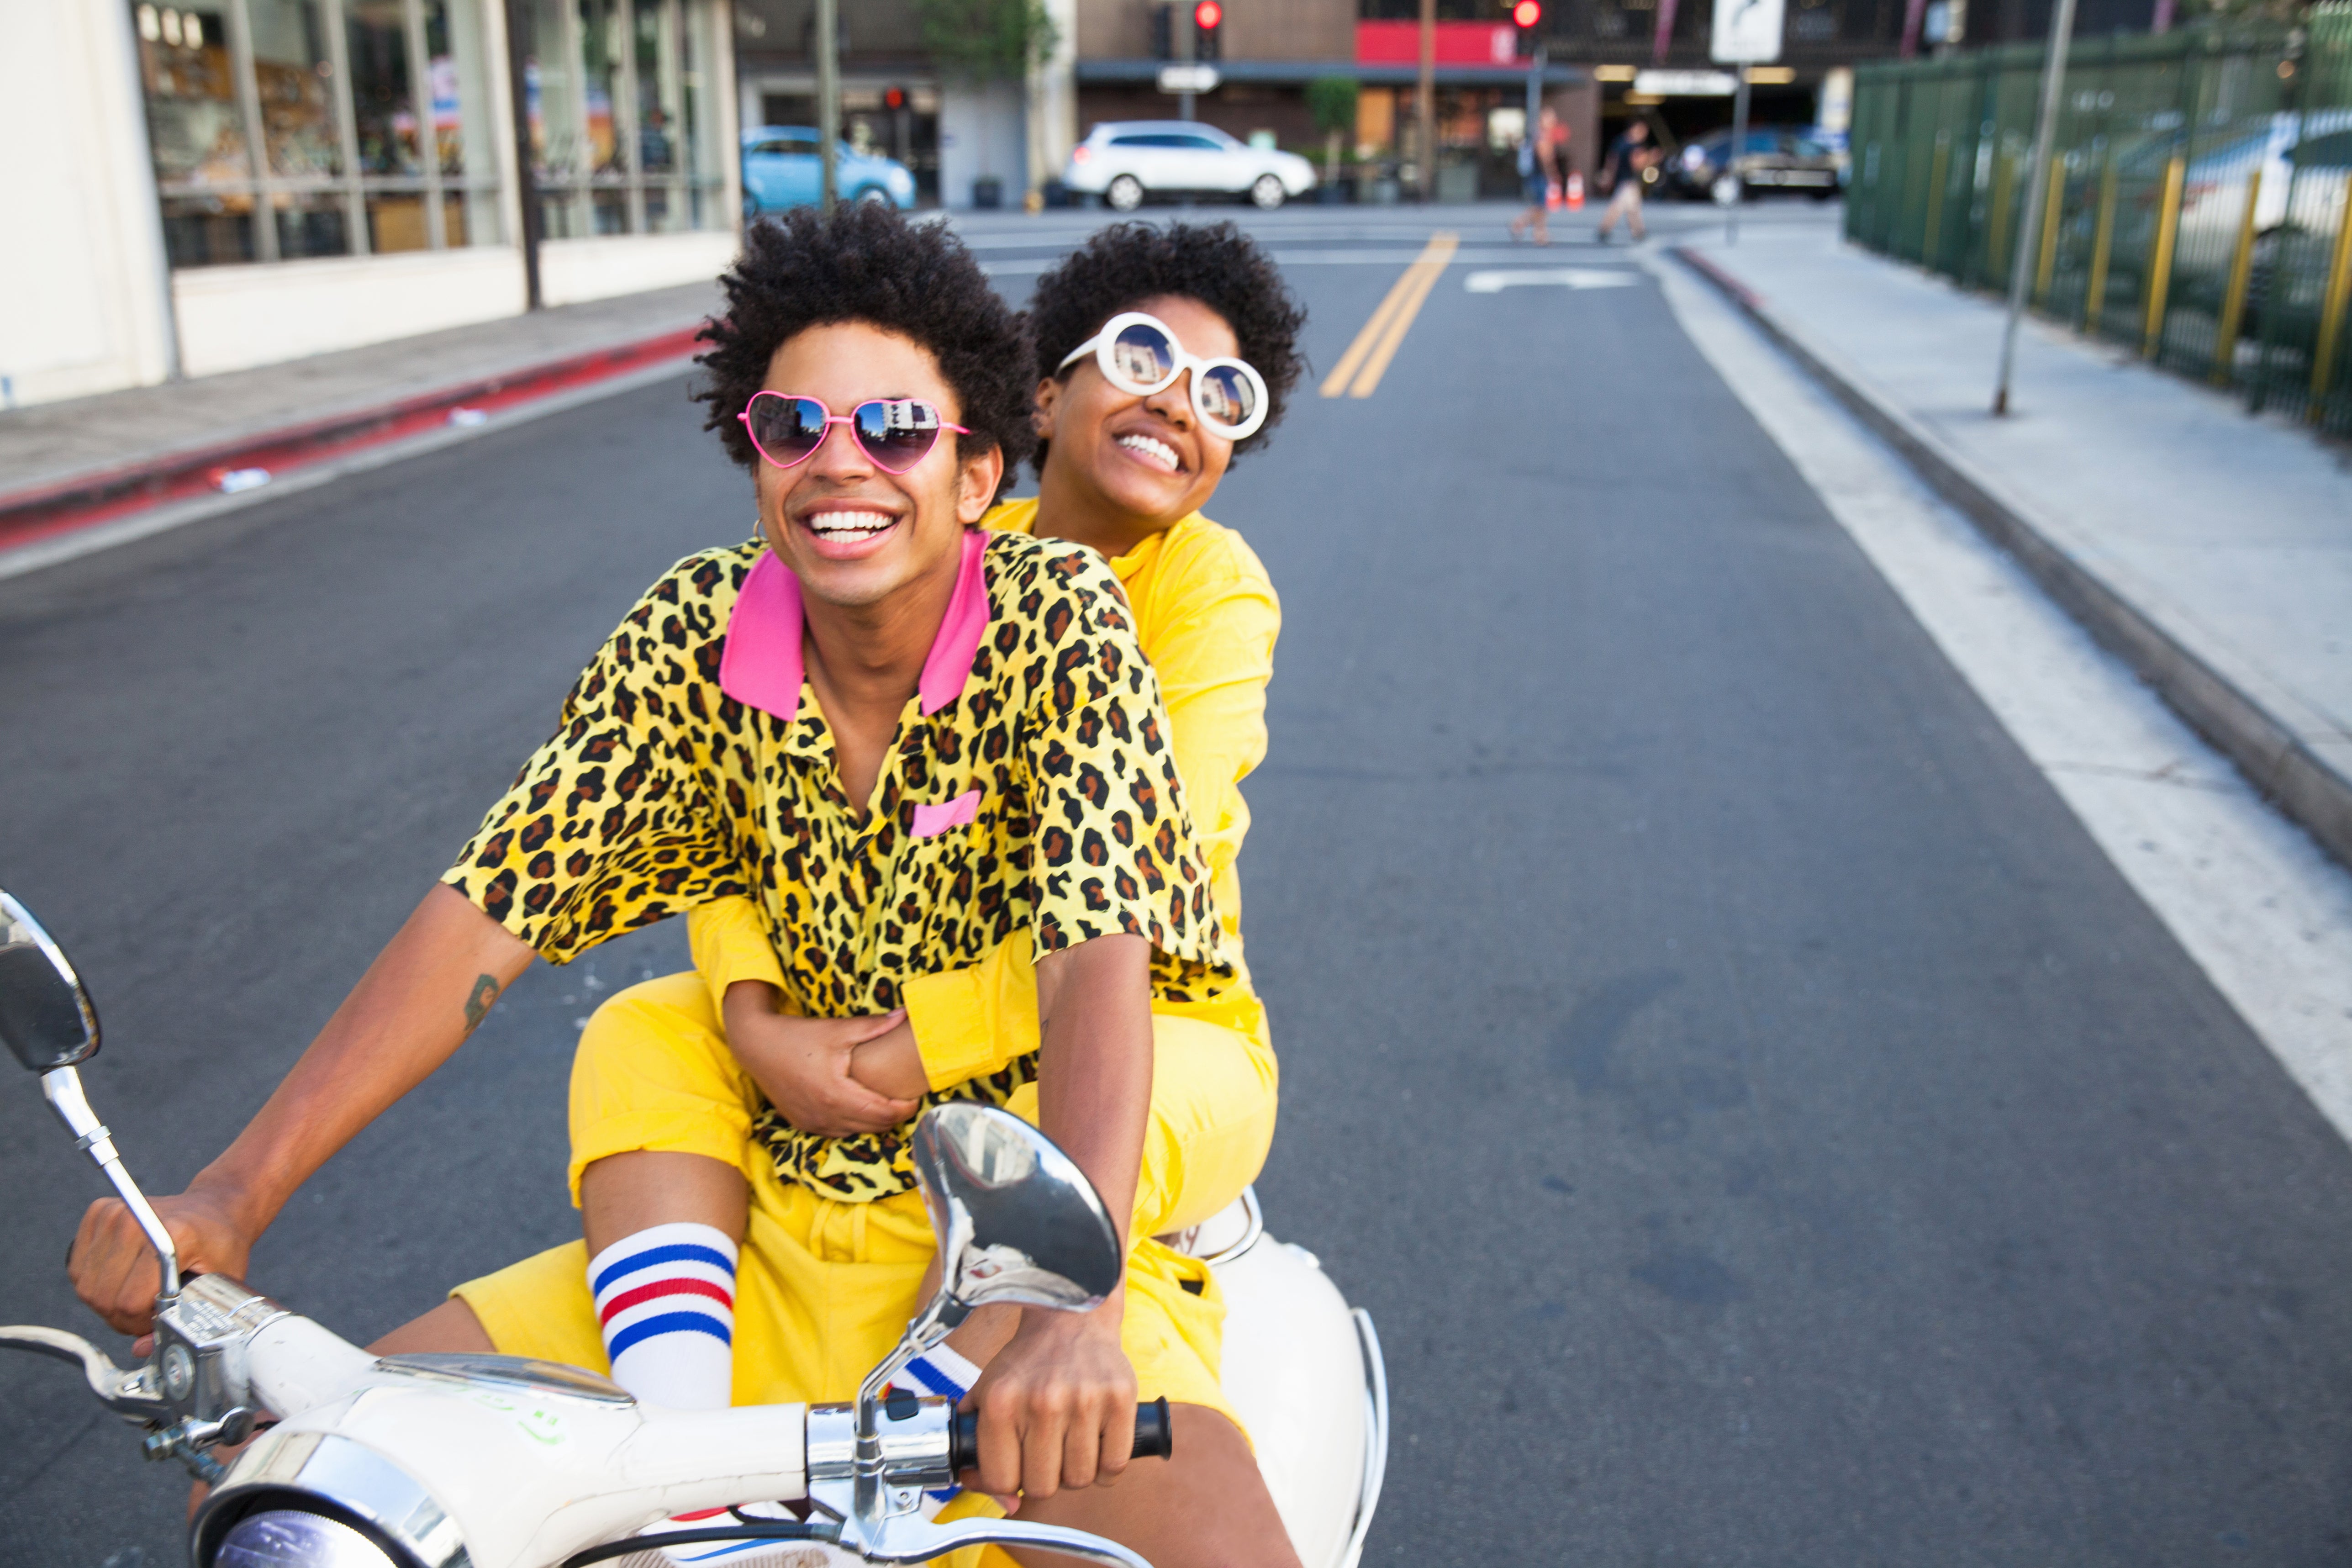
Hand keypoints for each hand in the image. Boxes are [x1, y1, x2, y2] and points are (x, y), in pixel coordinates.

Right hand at [69, 1183, 252, 1335]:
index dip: (140, 1323)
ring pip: (86, 1286)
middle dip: (121, 1318)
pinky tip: (121, 1278)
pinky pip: (78, 1268)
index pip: (130, 1302)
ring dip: (106, 1302)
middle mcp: (139, 1220)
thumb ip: (182, 1319)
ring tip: (135, 1295)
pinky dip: (94, 1282)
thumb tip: (140, 1349)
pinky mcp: (99, 1212)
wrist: (213, 1207)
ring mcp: (116, 1213)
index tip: (158, 1319)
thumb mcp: (217, 1283)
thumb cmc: (219, 1245)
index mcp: (174, 1236)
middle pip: (103, 1297)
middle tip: (145, 1313)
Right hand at [722, 983, 918, 1136]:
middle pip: (874, 1127)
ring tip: (885, 1101)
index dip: (905, 1108)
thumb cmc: (797, 1036)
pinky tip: (858, 1106)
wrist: (755, 1045)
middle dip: (894, 1116)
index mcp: (837, 1095)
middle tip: (906, 1098)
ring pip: (856, 1132)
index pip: (883, 1114)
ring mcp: (812, 1123)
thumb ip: (874, 1026)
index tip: (916, 1095)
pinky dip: (852, 1124)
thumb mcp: (837, 1029)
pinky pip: (837, 1132)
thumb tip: (905, 1016)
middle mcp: (825, 1116)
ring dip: (873, 1122)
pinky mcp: (803, 1123)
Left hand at [961, 1303, 1136, 1506]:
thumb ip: (979, 1449)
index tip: (1015, 1469)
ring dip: (1075, 1471)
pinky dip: (1106, 1467)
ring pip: (1079, 1480)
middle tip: (1045, 1454)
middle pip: (1042, 1486)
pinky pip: (1114, 1465)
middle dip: (1042, 1478)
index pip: (1001, 1481)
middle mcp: (1042, 1402)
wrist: (1070, 1316)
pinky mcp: (1120, 1399)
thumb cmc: (1027, 1362)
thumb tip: (1006, 1502)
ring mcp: (1084, 1400)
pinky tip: (1097, 1445)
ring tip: (1071, 1445)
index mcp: (1002, 1402)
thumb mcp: (987, 1393)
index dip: (1006, 1484)